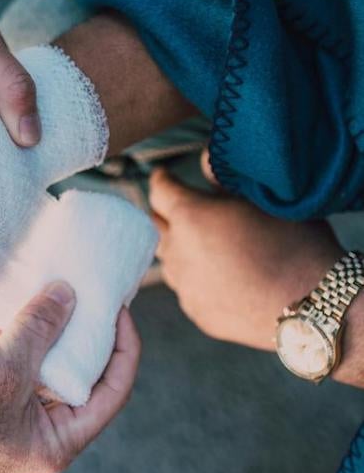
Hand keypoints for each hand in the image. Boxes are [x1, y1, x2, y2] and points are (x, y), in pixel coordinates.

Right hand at [0, 282, 140, 472]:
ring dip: (44, 323)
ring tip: (53, 283)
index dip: (122, 347)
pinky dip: (12, 328)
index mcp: (60, 438)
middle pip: (79, 369)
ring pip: (43, 358)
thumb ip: (39, 329)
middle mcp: (42, 425)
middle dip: (81, 328)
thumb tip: (68, 293)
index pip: (112, 389)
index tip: (118, 308)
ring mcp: (14, 408)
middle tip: (87, 289)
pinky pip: (11, 355)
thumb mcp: (3, 371)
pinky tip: (9, 295)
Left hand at [149, 165, 342, 348]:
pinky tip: (220, 276)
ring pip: (170, 258)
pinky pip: (187, 287)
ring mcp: (184, 285)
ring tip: (205, 243)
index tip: (164, 175)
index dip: (162, 180)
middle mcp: (177, 251)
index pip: (159, 191)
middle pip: (157, 226)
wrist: (314, 305)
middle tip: (183, 208)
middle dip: (167, 214)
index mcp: (189, 216)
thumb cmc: (294, 244)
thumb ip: (224, 179)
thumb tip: (203, 162)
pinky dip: (197, 277)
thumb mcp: (263, 197)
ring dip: (181, 247)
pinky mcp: (196, 311)